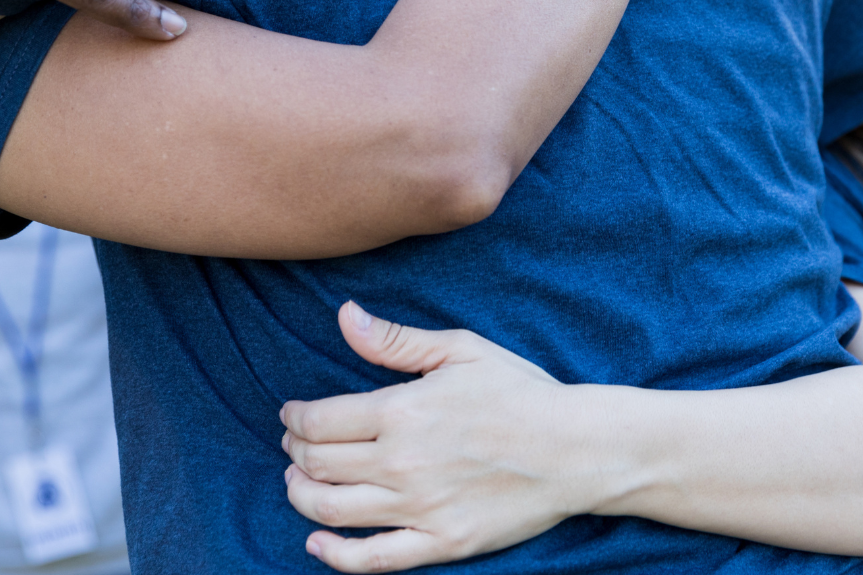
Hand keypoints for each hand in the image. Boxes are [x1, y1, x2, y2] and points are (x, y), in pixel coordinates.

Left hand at [280, 302, 610, 572]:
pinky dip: (335, 554)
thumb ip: (394, 339)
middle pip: (318, 464)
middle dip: (295, 450)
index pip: (320, 420)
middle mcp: (401, 463)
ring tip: (296, 480)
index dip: (294, 417)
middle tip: (293, 442)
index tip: (290, 413)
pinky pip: (373, 560)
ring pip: (332, 510)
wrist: (575, 449)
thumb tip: (343, 316)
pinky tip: (316, 541)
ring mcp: (419, 509)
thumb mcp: (458, 349)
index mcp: (402, 411)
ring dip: (301, 495)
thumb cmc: (517, 390)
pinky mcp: (441, 543)